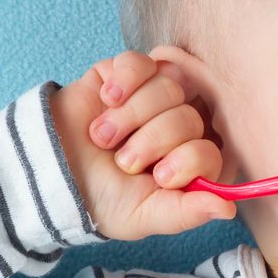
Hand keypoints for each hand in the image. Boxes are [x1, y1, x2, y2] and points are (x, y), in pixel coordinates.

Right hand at [50, 50, 236, 243]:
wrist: (50, 174)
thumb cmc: (100, 199)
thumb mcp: (143, 216)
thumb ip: (186, 213)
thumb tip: (228, 209)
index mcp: (187, 161)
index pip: (212, 150)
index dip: (187, 161)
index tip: (159, 177)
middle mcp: (177, 126)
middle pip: (188, 117)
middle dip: (151, 142)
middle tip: (123, 160)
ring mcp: (153, 96)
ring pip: (168, 87)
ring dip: (130, 118)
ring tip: (103, 137)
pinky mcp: (126, 72)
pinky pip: (141, 62)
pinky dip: (124, 81)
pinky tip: (106, 100)